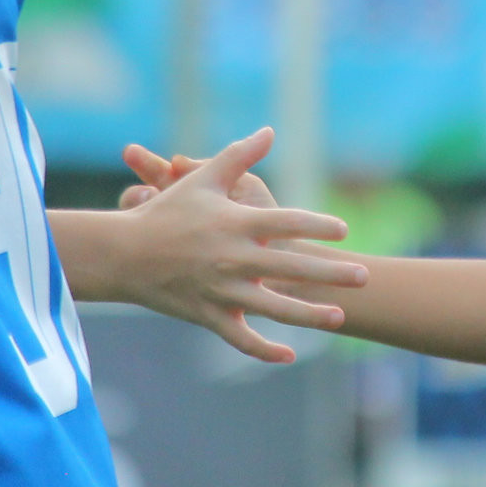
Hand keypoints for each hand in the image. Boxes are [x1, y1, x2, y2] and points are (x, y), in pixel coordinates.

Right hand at [114, 128, 365, 363]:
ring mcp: (222, 292)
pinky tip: (290, 356)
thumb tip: (270, 130)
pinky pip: (240, 339)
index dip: (318, 225)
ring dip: (309, 315)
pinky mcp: (208, 316)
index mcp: (236, 224)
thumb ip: (240, 155)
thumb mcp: (202, 179)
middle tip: (364, 277)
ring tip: (341, 317)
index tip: (344, 230)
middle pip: (291, 267)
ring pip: (273, 309)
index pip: (287, 223)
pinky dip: (264, 350)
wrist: (121, 254)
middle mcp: (233, 259)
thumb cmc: (165, 212)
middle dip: (330, 274)